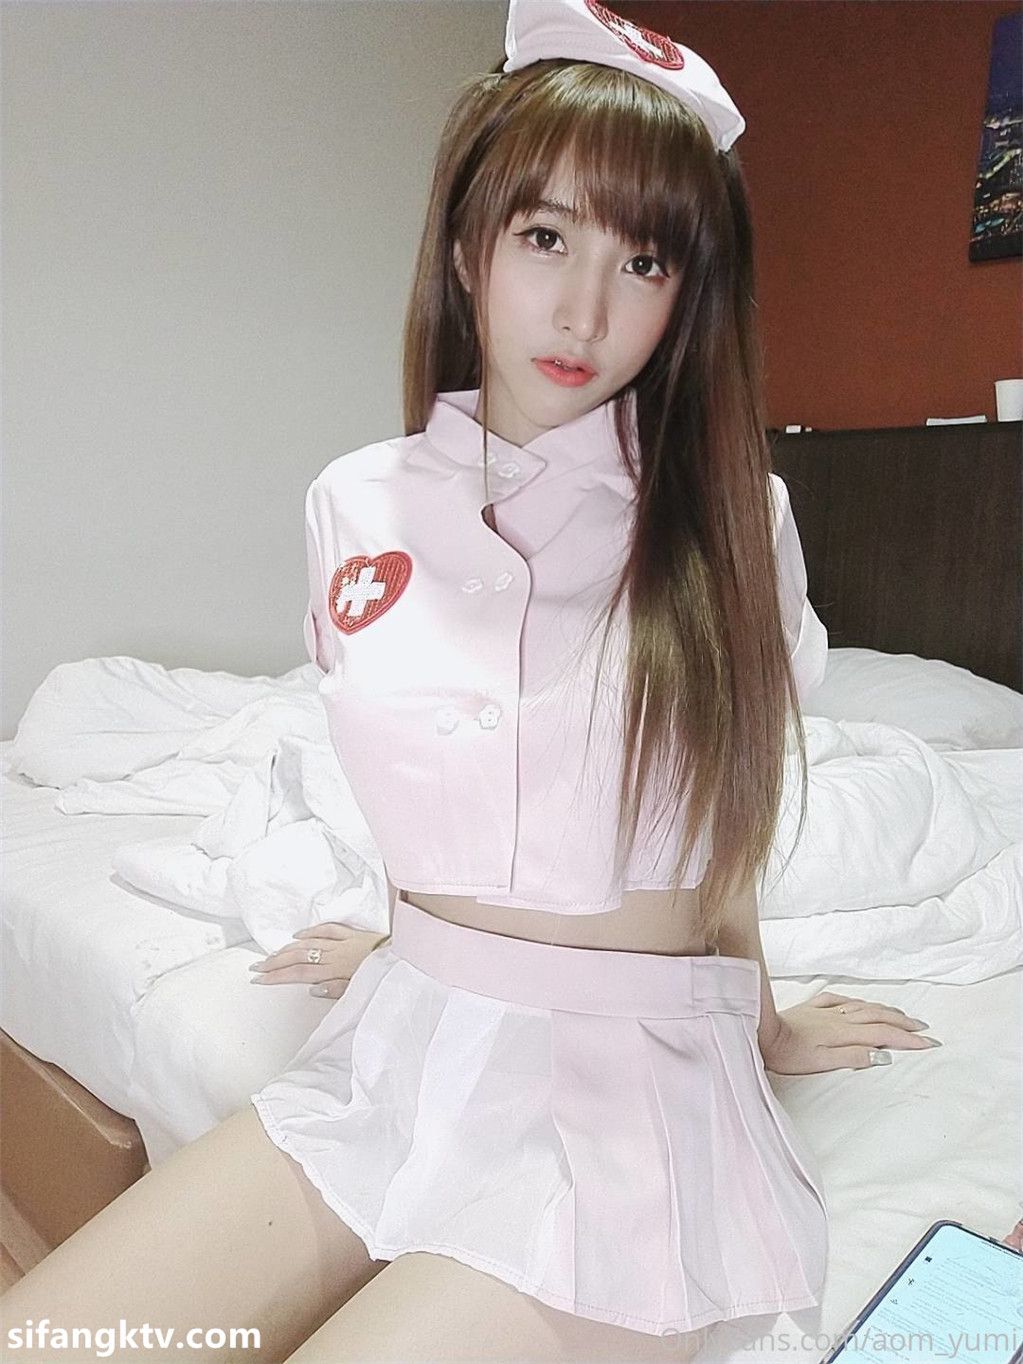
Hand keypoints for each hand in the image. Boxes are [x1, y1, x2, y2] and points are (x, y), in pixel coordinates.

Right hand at [247, 922, 388, 998]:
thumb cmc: (385, 975)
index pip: (299, 972)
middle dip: (275, 962)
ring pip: (309, 942)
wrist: (409, 954)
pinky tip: (300, 934)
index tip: (259, 979)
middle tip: (256, 967)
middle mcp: (336, 954)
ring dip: (288, 948)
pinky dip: (312, 931)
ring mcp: (343, 941)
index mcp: (337, 969)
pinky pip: (328, 929)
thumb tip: (312, 989)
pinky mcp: (352, 934)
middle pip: (299, 956)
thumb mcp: (361, 990)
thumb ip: (337, 990)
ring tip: (271, 955)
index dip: (277, 976)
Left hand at [758, 990, 941, 1074]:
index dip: (908, 1040)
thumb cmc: (789, 1053)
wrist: (762, 1033)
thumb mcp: (823, 1062)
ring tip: (902, 1015)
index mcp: (844, 1032)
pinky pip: (841, 1000)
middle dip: (904, 1022)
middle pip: (878, 1016)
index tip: (929, 1044)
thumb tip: (884, 1055)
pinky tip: (859, 1003)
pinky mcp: (812, 1007)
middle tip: (924, 1028)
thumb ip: (854, 1057)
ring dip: (886, 1010)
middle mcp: (839, 1018)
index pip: (884, 1034)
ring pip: (863, 1006)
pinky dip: (858, 1002)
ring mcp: (825, 1010)